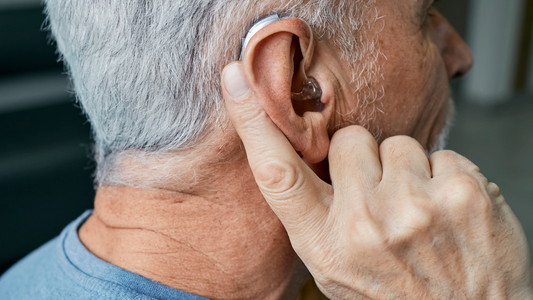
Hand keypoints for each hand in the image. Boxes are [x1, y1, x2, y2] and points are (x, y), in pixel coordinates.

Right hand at [221, 62, 531, 299]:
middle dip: (364, 160)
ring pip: (399, 143)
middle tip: (382, 199)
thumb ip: (316, 216)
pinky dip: (446, 178)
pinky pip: (443, 154)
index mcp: (325, 244)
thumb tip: (307, 154)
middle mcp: (365, 224)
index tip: (236, 80)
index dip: (253, 122)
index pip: (277, 174)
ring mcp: (415, 208)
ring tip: (418, 212)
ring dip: (407, 170)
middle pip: (349, 141)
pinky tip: (449, 213)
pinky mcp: (462, 194)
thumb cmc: (396, 294)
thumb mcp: (336, 267)